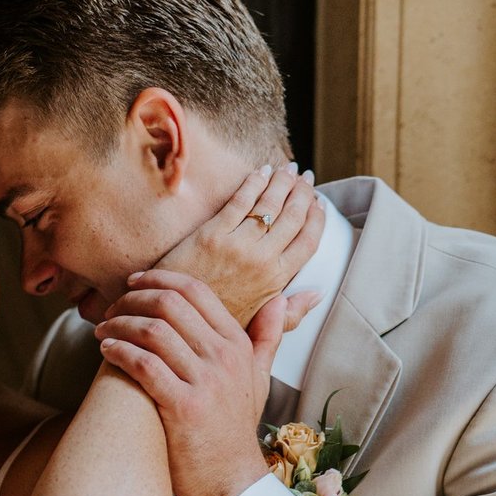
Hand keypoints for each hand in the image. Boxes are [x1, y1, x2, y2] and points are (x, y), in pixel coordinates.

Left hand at [95, 272, 285, 495]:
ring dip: (119, 325)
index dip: (158, 279)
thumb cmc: (235, 431)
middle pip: (170, 304)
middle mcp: (223, 358)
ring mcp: (205, 382)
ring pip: (154, 332)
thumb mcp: (259, 379)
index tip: (133, 283)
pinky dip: (120, 352)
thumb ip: (267, 337)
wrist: (232, 482)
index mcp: (237, 345)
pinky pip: (144, 365)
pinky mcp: (183, 407)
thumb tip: (280, 300)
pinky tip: (106, 352)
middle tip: (110, 309)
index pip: (196, 292)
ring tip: (102, 331)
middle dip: (131, 299)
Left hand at [154, 164, 325, 328]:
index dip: (317, 218)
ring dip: (282, 182)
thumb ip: (290, 314)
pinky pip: (240, 200)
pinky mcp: (212, 234)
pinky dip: (254, 182)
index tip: (320, 203)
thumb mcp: (259, 326)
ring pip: (270, 204)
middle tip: (305, 177)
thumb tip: (318, 295)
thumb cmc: (216, 324)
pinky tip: (260, 172)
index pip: (308, 241)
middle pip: (292, 217)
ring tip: (287, 170)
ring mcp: (237, 245)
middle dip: (302, 192)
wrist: (175, 320)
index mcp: (276, 280)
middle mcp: (262, 260)